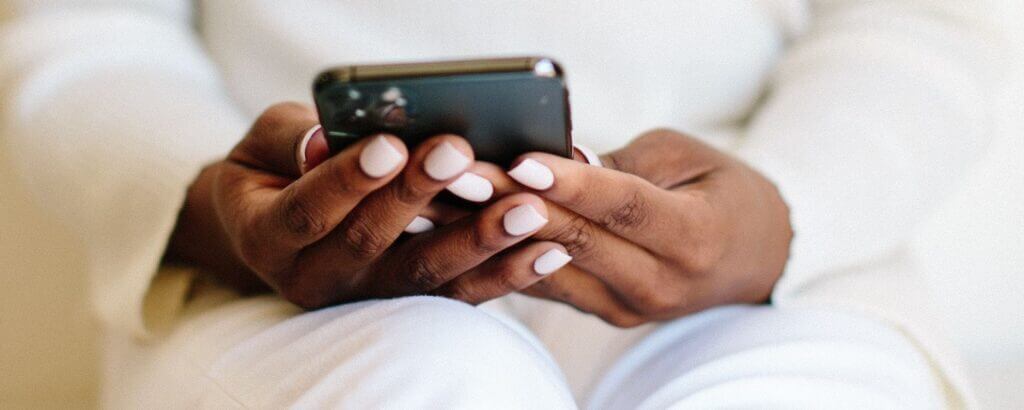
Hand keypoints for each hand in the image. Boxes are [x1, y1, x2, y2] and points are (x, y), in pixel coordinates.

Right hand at [164, 103, 572, 307]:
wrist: (282, 223)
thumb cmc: (277, 168)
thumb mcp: (264, 145)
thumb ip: (291, 140)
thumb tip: (325, 139)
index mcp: (266, 237)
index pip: (307, 211)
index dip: (348, 179)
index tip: (390, 145)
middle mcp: (313, 279)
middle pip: (370, 242)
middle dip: (420, 194)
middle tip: (463, 153)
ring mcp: (366, 298)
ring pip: (425, 277)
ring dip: (479, 241)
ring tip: (526, 209)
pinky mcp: (411, 304)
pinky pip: (461, 295)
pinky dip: (507, 274)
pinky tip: (549, 250)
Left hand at [486, 129, 792, 325]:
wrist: (753, 256)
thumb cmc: (721, 190)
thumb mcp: (688, 158)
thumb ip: (624, 163)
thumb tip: (558, 162)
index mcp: (695, 238)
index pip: (625, 209)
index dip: (572, 186)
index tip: (521, 160)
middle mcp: (660, 284)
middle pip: (576, 242)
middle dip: (510, 204)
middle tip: (457, 174)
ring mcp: (629, 308)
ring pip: (549, 269)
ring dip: (492, 233)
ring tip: (439, 201)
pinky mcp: (605, 314)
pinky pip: (546, 284)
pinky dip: (504, 254)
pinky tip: (459, 228)